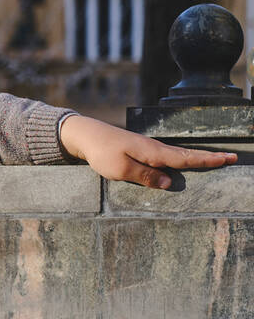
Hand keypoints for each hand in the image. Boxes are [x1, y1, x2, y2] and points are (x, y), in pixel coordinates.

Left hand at [59, 115, 236, 188]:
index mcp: (152, 153)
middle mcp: (154, 148)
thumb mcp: (121, 170)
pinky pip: (167, 156)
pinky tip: (184, 162)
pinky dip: (181, 158)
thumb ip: (146, 177)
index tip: (227, 159)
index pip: (185, 159)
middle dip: (209, 157)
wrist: (87, 135)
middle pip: (187, 155)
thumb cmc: (102, 153)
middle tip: (232, 157)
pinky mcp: (141, 150)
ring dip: (198, 157)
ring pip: (178, 155)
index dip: (206, 161)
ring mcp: (148, 148)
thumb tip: (169, 183)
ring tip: (216, 160)